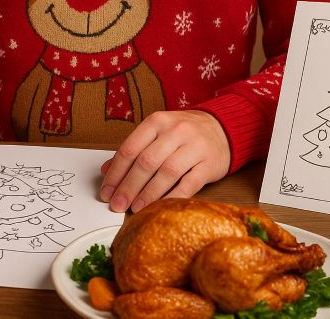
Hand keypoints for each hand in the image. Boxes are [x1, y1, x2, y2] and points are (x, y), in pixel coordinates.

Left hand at [99, 110, 230, 212]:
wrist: (223, 128)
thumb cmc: (183, 134)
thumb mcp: (156, 134)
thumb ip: (133, 150)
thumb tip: (105, 171)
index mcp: (157, 122)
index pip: (130, 148)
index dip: (115, 173)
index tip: (106, 192)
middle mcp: (176, 131)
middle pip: (146, 162)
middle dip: (128, 187)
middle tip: (117, 205)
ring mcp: (194, 146)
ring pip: (167, 172)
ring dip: (148, 193)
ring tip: (136, 208)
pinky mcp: (210, 164)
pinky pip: (189, 184)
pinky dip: (172, 197)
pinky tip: (160, 207)